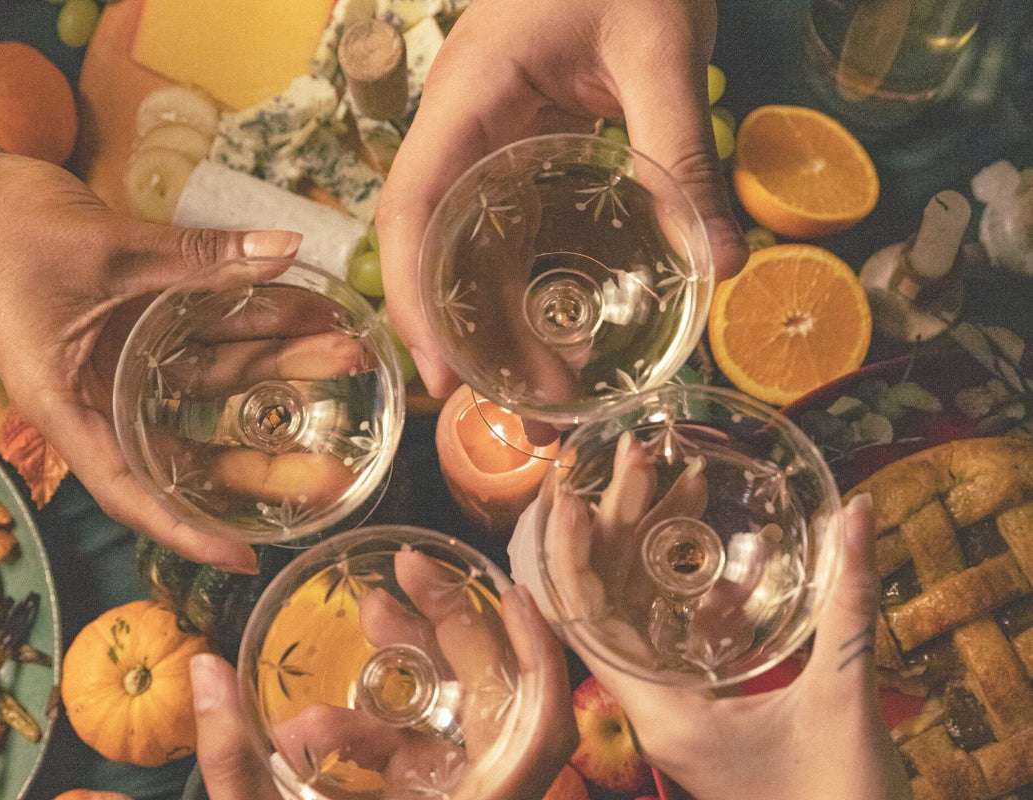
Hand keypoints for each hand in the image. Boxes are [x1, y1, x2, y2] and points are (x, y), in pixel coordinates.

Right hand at [0, 99, 301, 572]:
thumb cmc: (7, 228)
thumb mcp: (109, 251)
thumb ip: (201, 257)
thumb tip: (287, 250)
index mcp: (70, 408)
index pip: (133, 491)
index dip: (188, 532)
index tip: (245, 559)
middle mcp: (103, 397)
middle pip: (193, 450)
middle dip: (267, 459)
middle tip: (336, 471)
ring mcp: (126, 363)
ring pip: (215, 384)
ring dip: (280, 367)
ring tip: (346, 355)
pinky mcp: (142, 327)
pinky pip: (207, 339)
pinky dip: (252, 327)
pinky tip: (306, 316)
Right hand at [191, 585, 575, 799]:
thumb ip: (233, 763)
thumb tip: (204, 670)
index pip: (542, 732)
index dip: (538, 656)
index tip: (512, 592)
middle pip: (499, 713)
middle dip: (458, 638)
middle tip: (403, 580)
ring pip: (459, 735)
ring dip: (414, 683)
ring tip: (367, 623)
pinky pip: (426, 768)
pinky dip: (387, 736)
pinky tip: (321, 725)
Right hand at [377, 0, 747, 397]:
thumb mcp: (661, 48)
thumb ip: (684, 153)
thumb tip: (721, 264)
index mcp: (469, 101)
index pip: (411, 209)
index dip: (416, 298)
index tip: (446, 375)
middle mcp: (463, 135)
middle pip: (438, 255)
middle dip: (469, 344)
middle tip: (522, 418)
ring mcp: (489, 150)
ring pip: (472, 259)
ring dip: (501, 336)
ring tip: (548, 406)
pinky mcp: (524, 160)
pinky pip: (510, 242)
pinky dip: (527, 302)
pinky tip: (558, 348)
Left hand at [571, 493, 941, 799]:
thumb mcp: (844, 697)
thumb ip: (850, 603)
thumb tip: (860, 512)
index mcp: (661, 714)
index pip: (586, 626)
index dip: (571, 559)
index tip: (568, 497)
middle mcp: (653, 714)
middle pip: (610, 610)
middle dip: (619, 533)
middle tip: (636, 462)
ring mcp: (675, 718)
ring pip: (643, 623)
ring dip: (653, 560)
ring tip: (673, 486)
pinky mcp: (703, 721)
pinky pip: (678, 647)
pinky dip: (691, 602)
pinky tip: (718, 562)